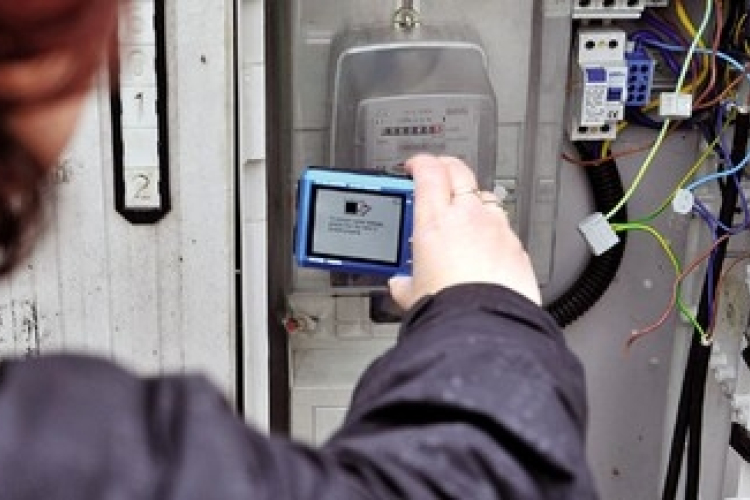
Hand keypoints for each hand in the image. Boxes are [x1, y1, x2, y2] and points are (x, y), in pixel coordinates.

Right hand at [389, 155, 540, 309]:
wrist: (486, 324)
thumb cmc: (450, 306)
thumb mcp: (413, 293)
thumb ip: (404, 282)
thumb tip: (399, 284)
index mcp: (435, 220)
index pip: (429, 171)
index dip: (421, 162)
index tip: (415, 166)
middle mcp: (469, 216)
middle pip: (460, 171)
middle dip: (447, 166)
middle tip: (438, 172)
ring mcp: (497, 228)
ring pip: (486, 197)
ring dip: (473, 199)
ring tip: (464, 212)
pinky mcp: (517, 247)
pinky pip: (505, 228)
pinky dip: (494, 230)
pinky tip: (487, 245)